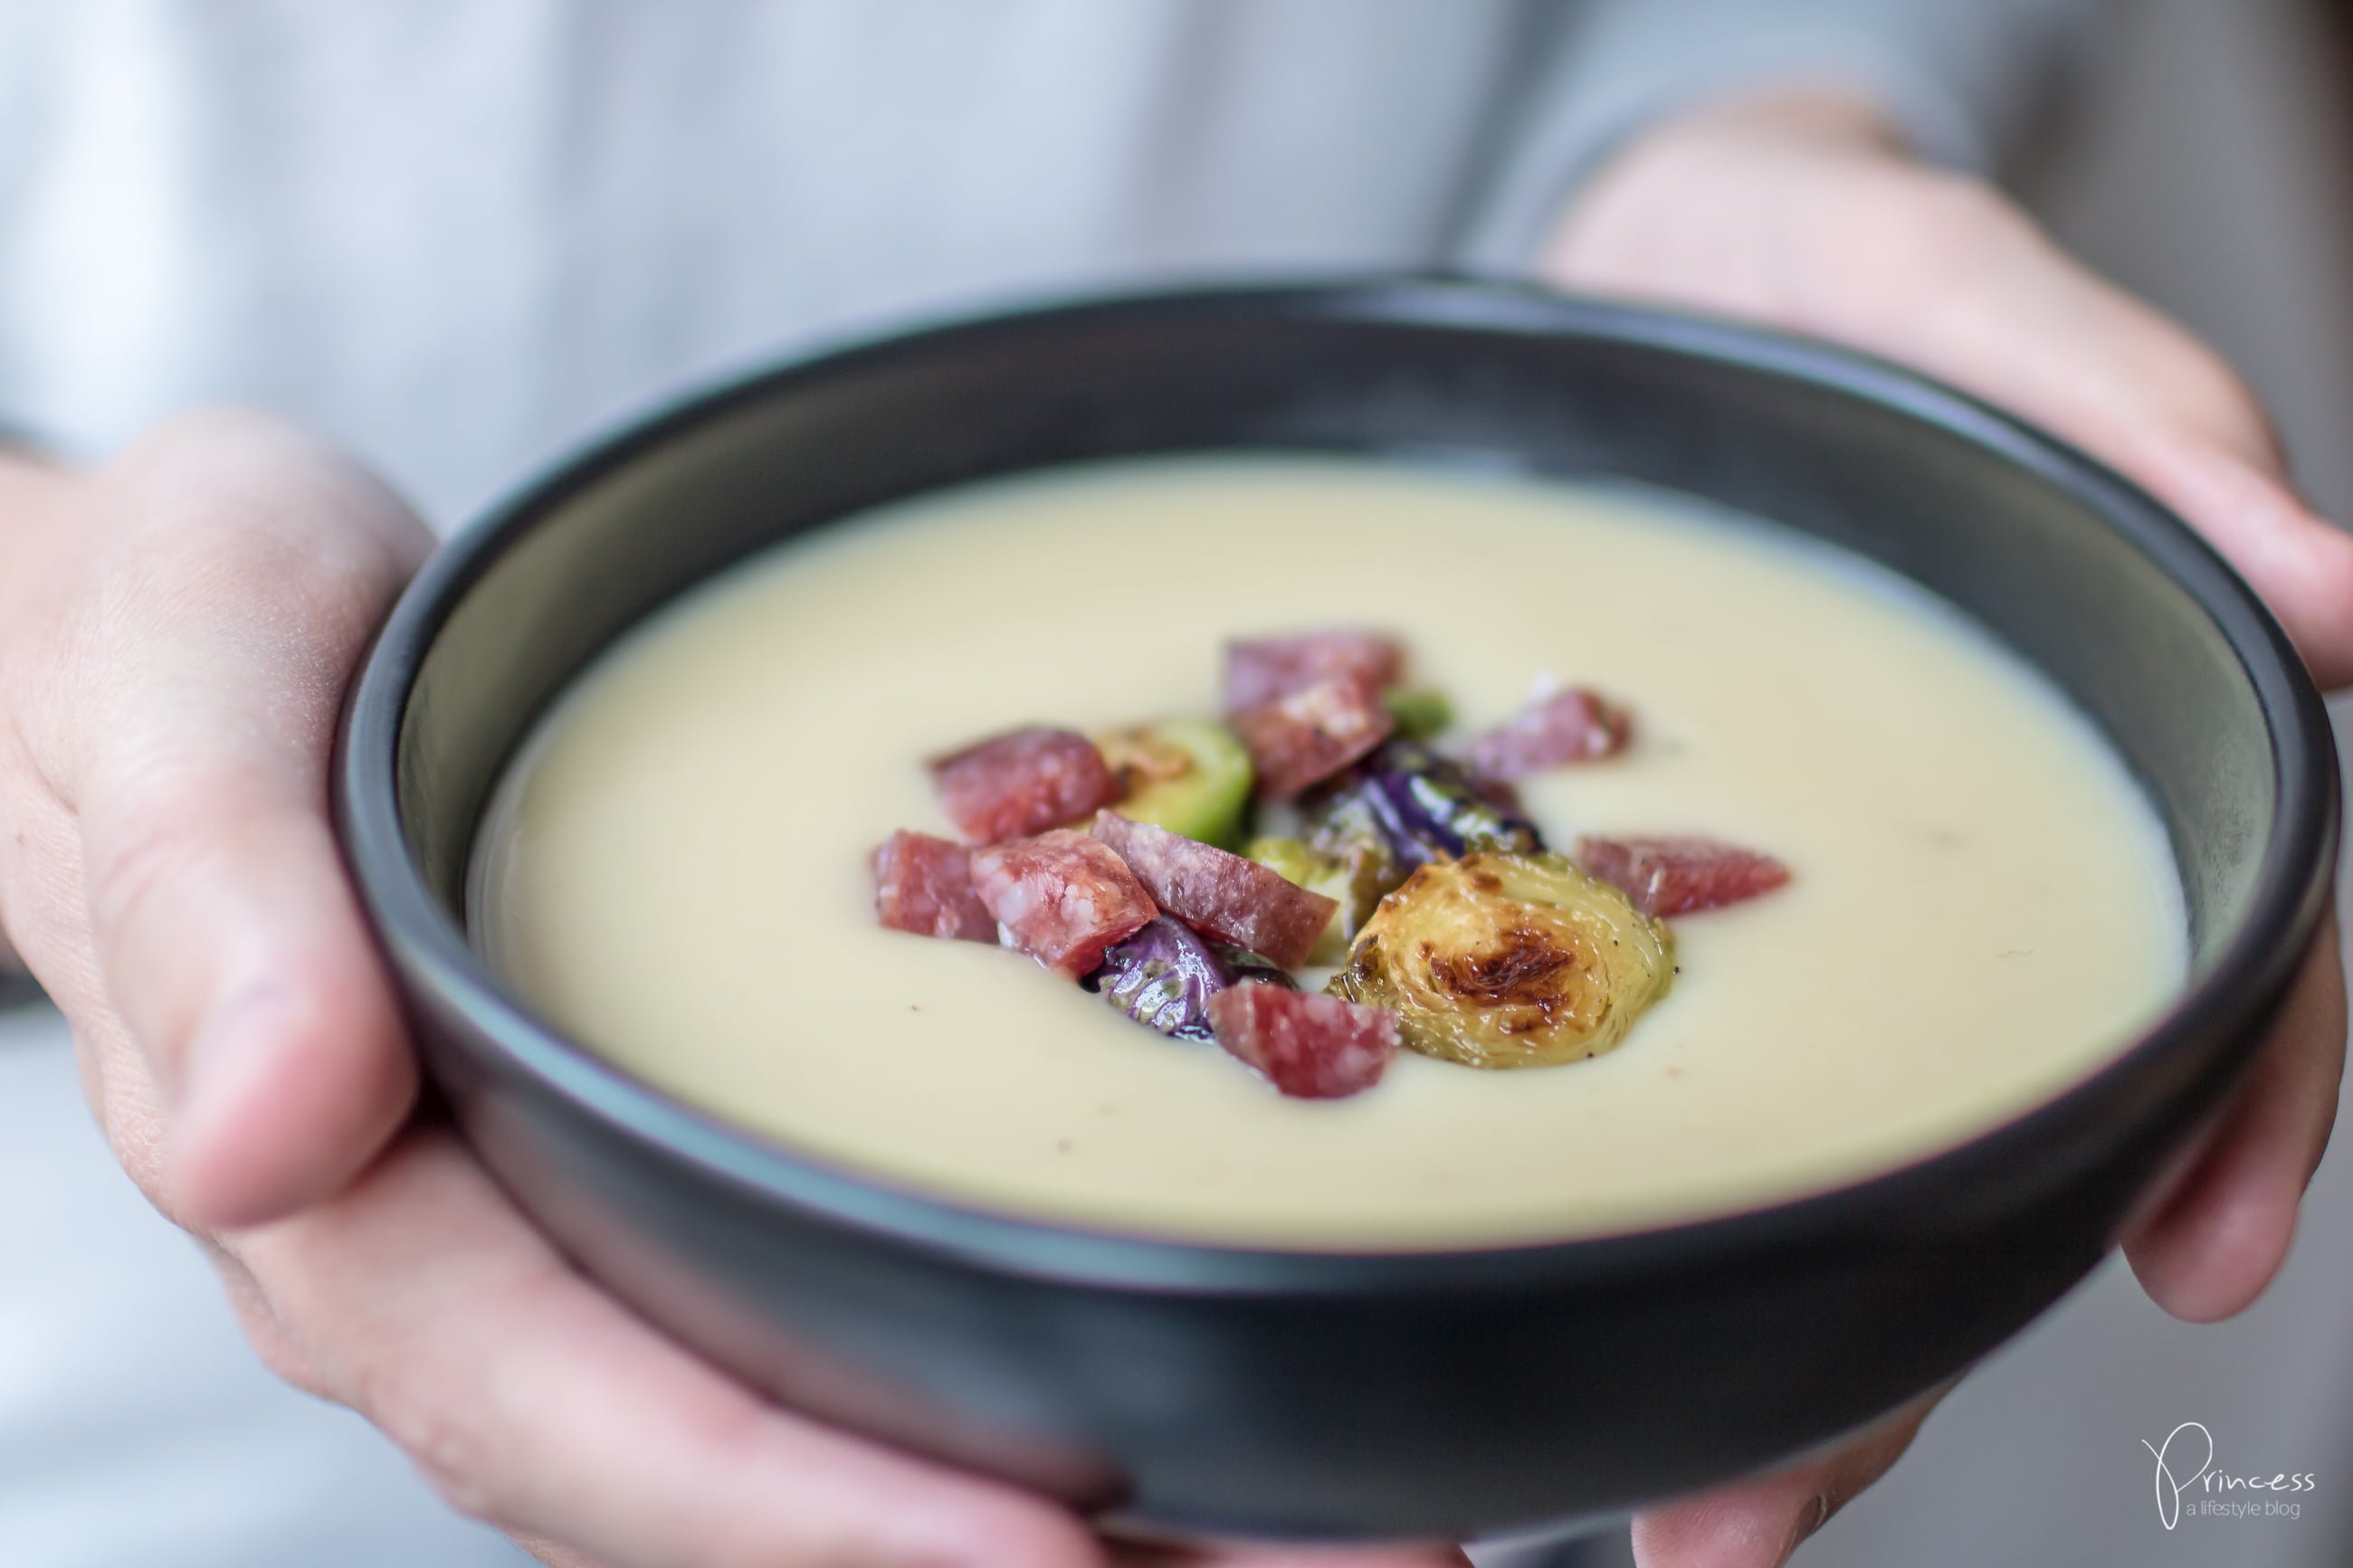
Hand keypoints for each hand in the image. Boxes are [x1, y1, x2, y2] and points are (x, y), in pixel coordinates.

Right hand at [0, 411, 1465, 1567]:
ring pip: (845, 1436)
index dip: (808, 1508)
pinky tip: (1231, 1377)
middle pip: (762, 1481)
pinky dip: (1050, 1376)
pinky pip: (876, 1314)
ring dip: (1102, 1512)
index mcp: (364, 1205)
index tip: (1063, 1552)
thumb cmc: (193, 642)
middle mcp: (509, 1276)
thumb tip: (267, 1128)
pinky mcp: (710, 1177)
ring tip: (1364, 1527)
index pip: (582, 1411)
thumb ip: (200, 883)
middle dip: (1039, 1557)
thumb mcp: (175, 666)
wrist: (238, 649)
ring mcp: (618, 1242)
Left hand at [1543, 91, 2348, 1564]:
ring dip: (1711, 1342)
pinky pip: (1565, 1067)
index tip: (2192, 1273)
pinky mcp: (1575, 886)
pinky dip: (1546, 1204)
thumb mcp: (1953, 290)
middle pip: (1960, 1130)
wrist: (1624, 269)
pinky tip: (1475, 1327)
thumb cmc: (1820, 267)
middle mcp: (1923, 865)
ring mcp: (1744, 893)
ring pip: (1775, 1151)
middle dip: (1885, 1343)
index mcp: (2072, 743)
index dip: (2228, 1115)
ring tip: (1607, 1512)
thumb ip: (2134, 423)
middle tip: (1747, 1522)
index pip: (2211, 960)